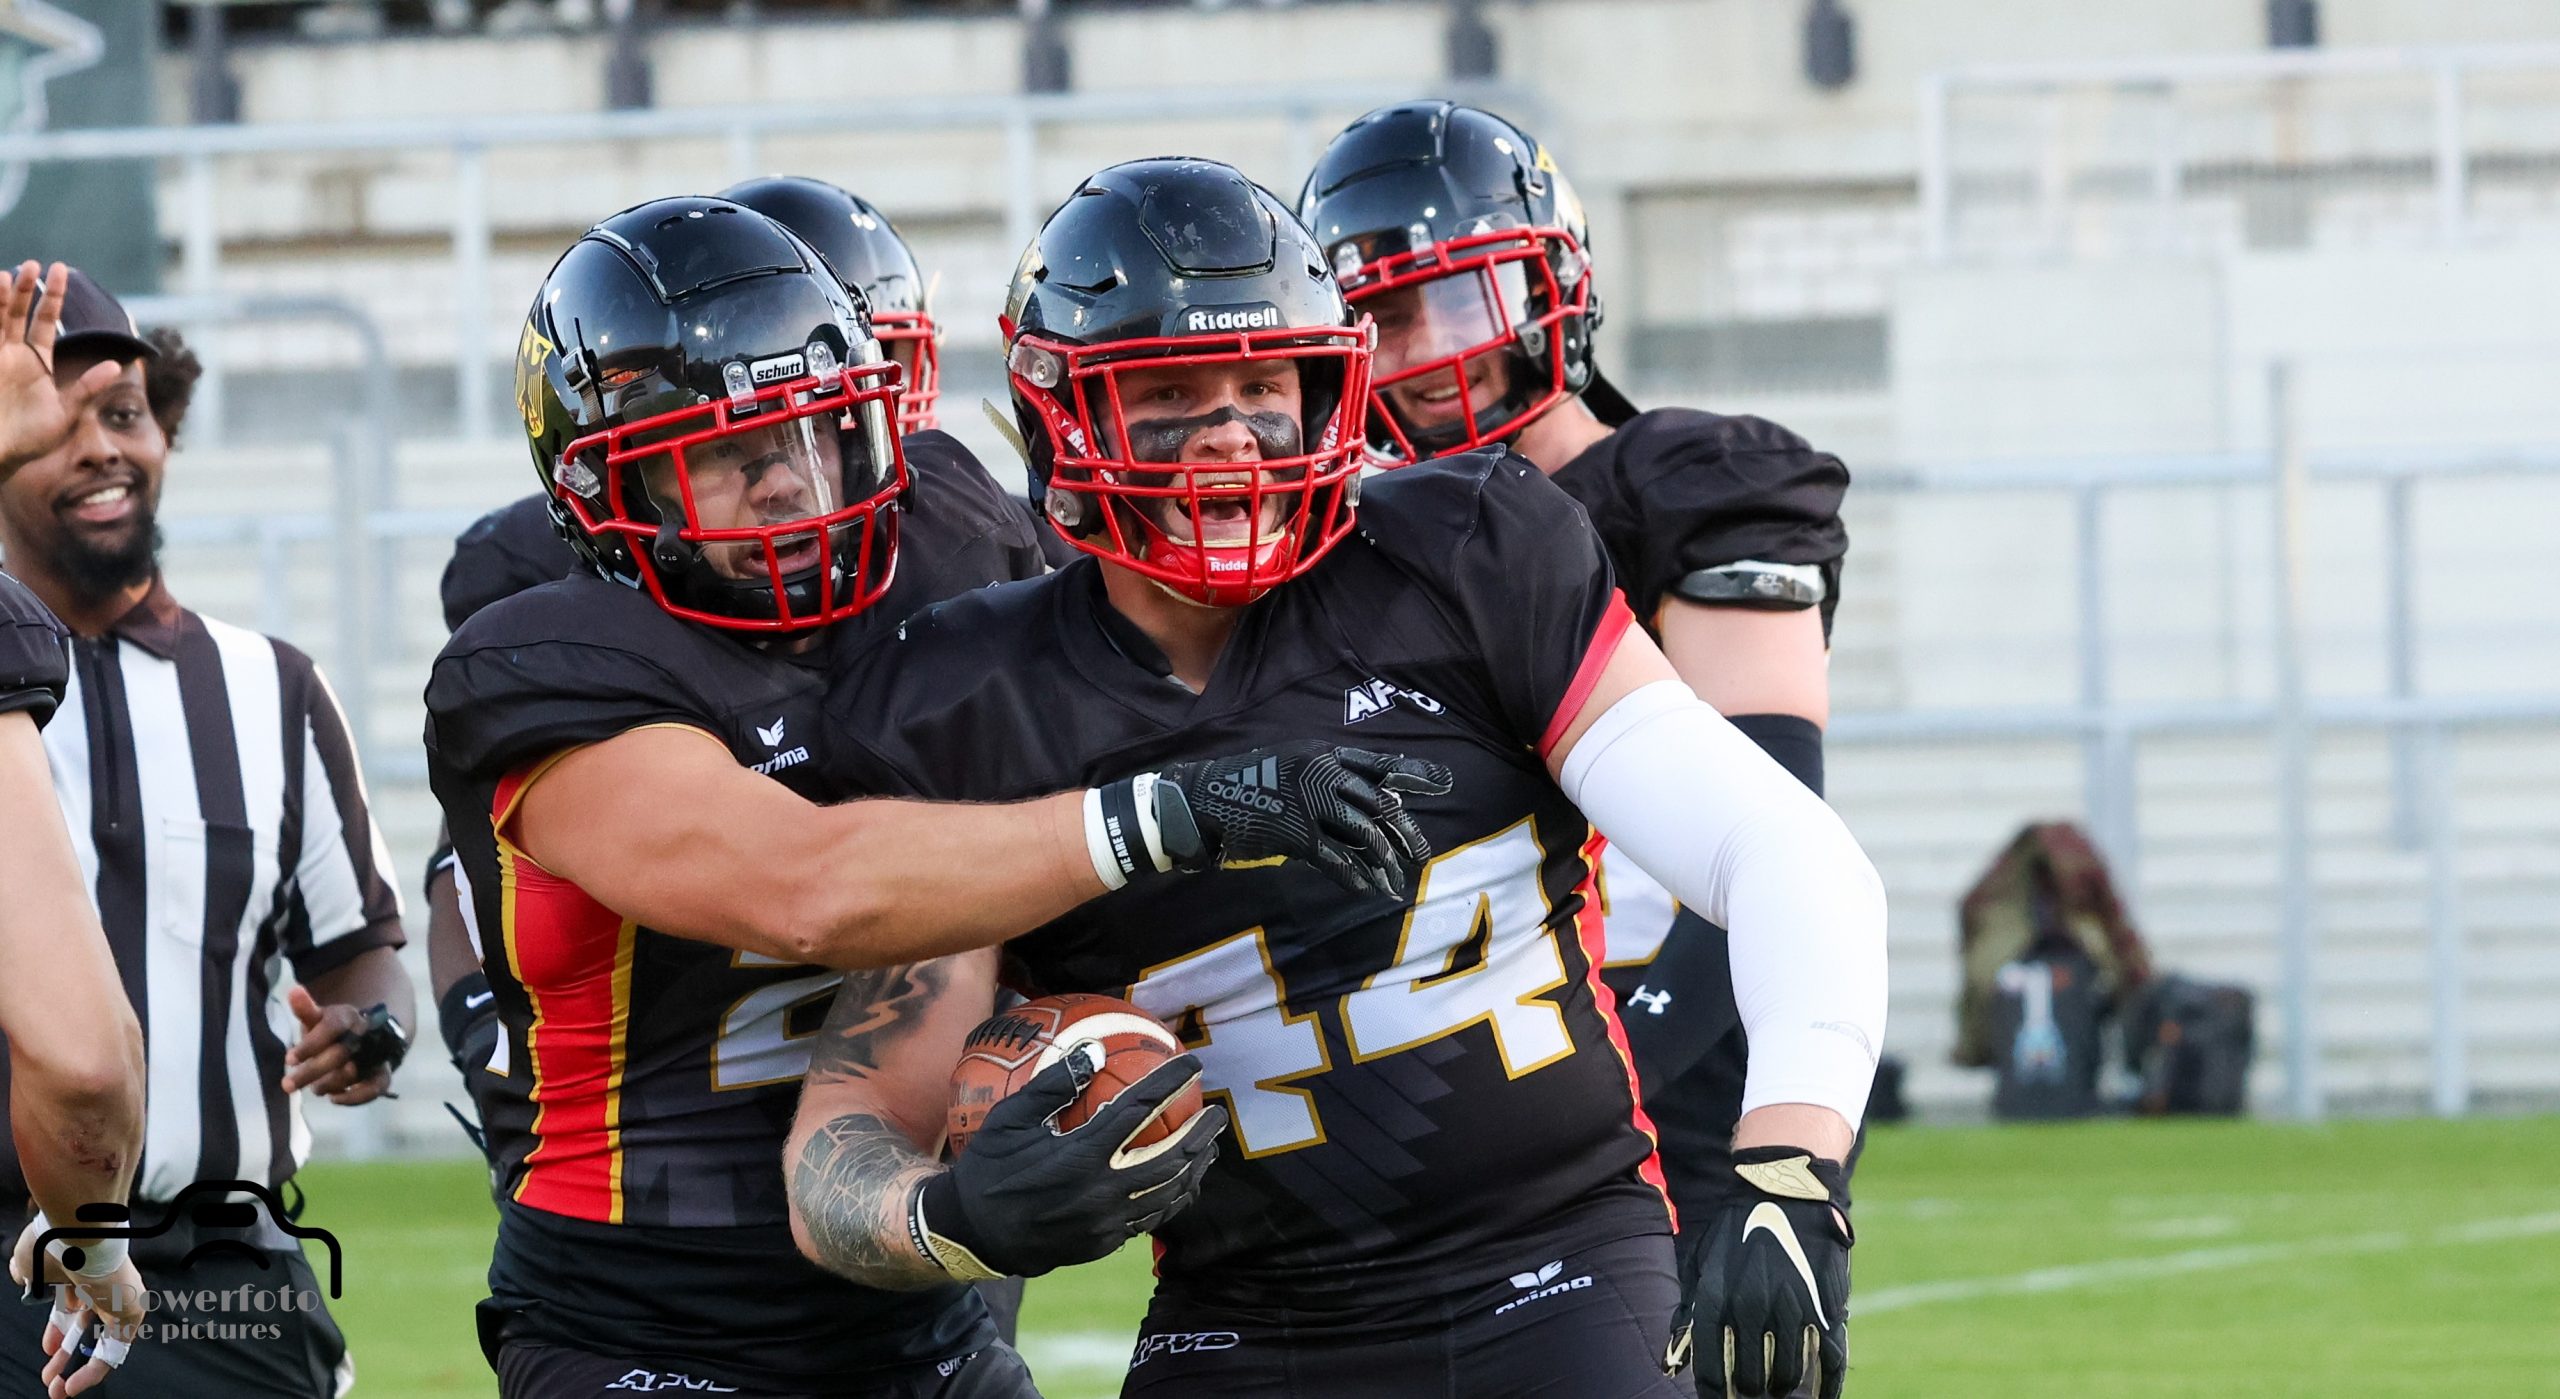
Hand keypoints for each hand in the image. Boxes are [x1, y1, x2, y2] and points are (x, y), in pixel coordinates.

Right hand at [0, 262, 122, 480]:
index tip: (60, 270)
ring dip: (3, 297)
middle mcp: (12, 355)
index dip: (52, 297)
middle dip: (27, 289)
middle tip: (37, 264)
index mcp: (35, 363)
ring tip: (10, 275)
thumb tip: (115, 364)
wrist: (1, 455)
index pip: (44, 321)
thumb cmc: (31, 439)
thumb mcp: (66, 411)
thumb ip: (88, 387)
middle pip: (19, 313)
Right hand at [12, 1217, 144, 1398]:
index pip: (70, 1306)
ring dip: (77, 1367)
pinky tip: (72, 1385)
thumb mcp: (29, 1262)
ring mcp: (119, 1298)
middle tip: (51, 1374)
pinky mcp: (131, 1311)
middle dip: (66, 1351)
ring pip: (100, 1339)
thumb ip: (29, 1276)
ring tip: (58, 1388)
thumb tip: (26, 1280)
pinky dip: (94, 1369)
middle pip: (86, 1324)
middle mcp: (102, 1285)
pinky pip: (113, 1349)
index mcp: (80, 1272)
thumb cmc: (55, 1243)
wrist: (83, 1231)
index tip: (47, 1348)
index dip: (57, 1330)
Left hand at [280, 985, 394, 1104]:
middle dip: (312, 1071)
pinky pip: (375, 1088)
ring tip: (315, 1088)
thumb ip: (306, 1009)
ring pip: (353, 1072)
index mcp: (347, 1017)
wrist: (366, 1038)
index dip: (310, 1045)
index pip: (330, 1028)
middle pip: (339, 1054)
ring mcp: (374, 1055)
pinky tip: (334, 1099)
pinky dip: (355, 1097)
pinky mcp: (382, 1074)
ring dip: (330, 1083)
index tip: (289, 1060)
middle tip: (287, 1085)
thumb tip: (293, 990)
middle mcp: (363, 1035)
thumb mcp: (319, 1018)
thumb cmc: (333, 1030)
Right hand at [912, 1043, 1226, 1280]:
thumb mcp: (1010, 1118)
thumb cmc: (989, 1167)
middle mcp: (1102, 1191)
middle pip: (1171, 1157)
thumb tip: (1093, 1051)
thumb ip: (1054, 1085)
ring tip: (1211, 1146)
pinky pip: (1153, 1218)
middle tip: (1217, 1111)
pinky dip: (1175, 1197)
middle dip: (1201, 1132)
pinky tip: (1184, 1183)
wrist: (973, 1233)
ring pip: (1169, 1192)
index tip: (1192, 1062)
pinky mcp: (1105, 1243)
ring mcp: (1107, 1222)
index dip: (1171, 1081)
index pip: (1140, 1109)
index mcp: (1081, 1154)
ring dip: (1196, 1166)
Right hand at [1153, 743, 1454, 897]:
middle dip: (1407, 832)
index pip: (1380, 765)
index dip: (1414, 775)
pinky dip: (1355, 878)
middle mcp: (1323, 774)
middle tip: (1422, 854)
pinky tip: (1367, 891)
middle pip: (1381, 804)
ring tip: (1395, 883)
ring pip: (1365, 835)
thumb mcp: (1287, 766)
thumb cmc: (1243, 784)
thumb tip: (1356, 801)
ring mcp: (1311, 804)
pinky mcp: (1297, 834)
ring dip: (1385, 863)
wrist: (1201, 798)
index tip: (1444, 783)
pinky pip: (1338, 860)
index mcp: (1323, 755)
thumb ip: (1322, 780)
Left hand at [1665, 1146, 1852, 1398]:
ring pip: (1787, 1376)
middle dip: (1749, 1394)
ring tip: (1778, 1392)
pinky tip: (1821, 1397)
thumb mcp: (1700, 1266)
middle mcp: (1752, 1310)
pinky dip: (1827, 1387)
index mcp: (1717, 1302)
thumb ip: (1686, 1317)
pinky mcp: (1826, 1307)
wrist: (1783, 1192)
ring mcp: (1791, 1310)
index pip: (1712, 1372)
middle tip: (1751, 1395)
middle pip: (1751, 1381)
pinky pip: (1830, 1362)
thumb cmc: (1735, 1232)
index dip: (1715, 1395)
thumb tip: (1669, 1364)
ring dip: (1782, 1391)